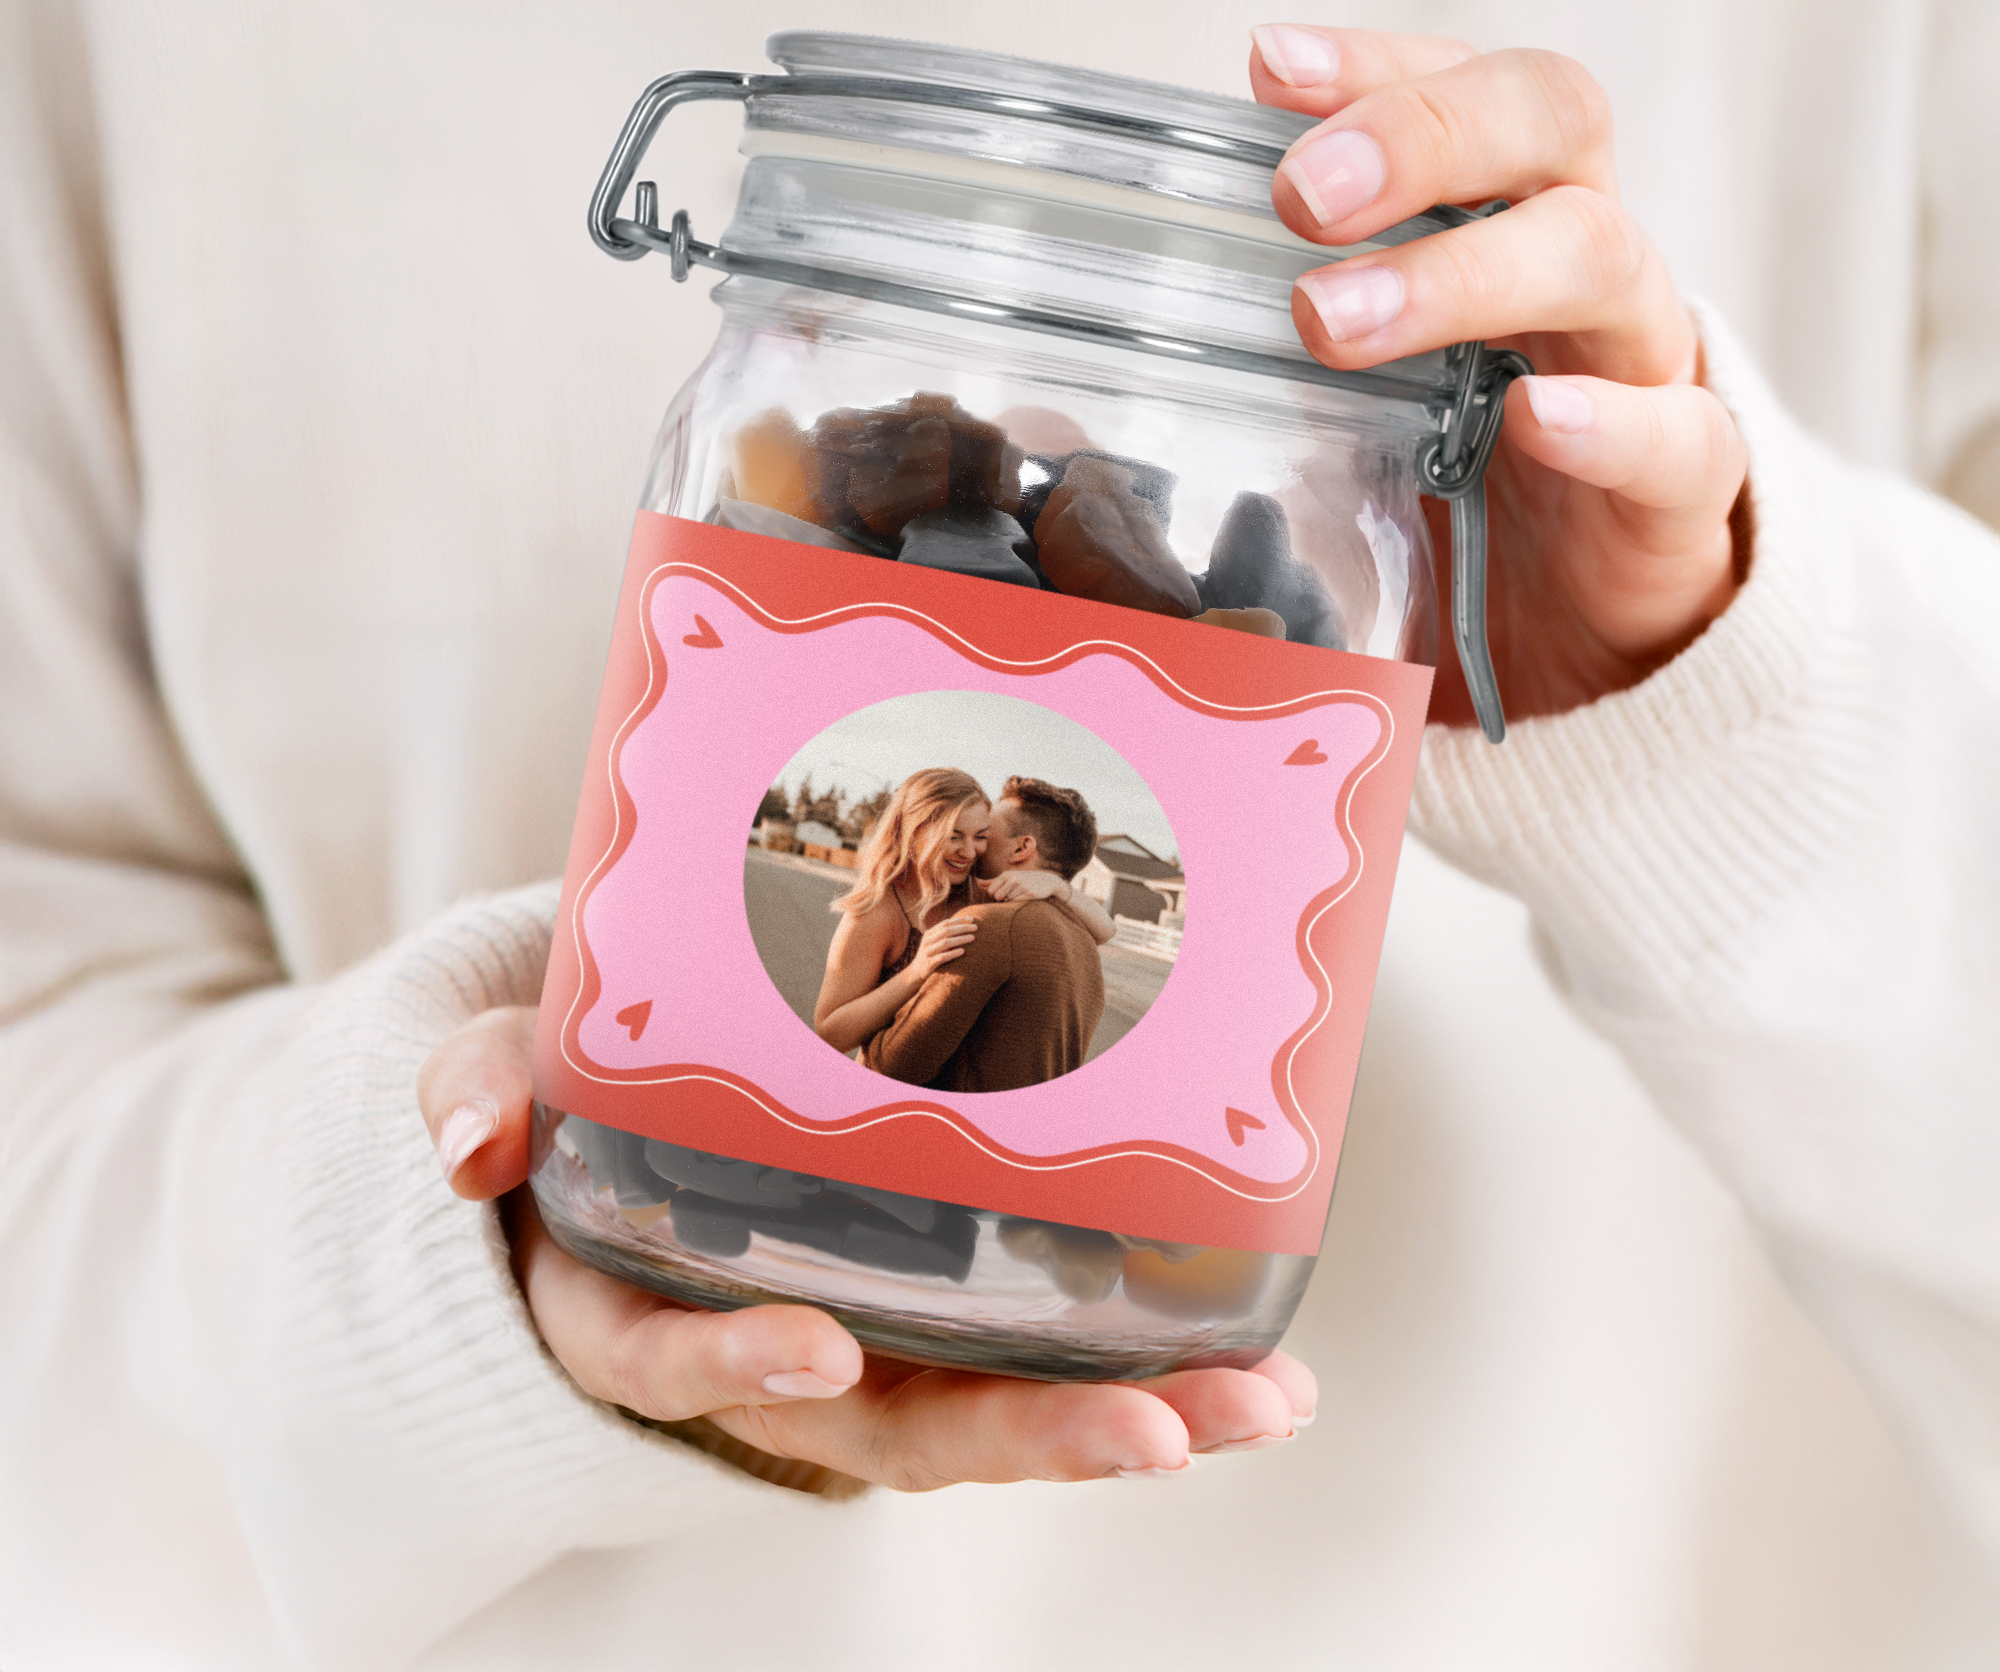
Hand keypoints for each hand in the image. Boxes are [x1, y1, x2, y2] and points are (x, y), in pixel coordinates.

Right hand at [417, 1009, 1316, 1485]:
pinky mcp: (926, 1300)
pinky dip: (1130, 1355)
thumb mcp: (496, 1069)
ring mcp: (856, 1333)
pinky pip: (1020, 1346)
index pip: (667, 1358)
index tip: (818, 1346)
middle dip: (1023, 1437)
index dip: (735, 1361)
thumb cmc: (563, 1087)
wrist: (612, 1094)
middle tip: (1166, 1432)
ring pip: (979, 1404)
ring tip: (1262, 1403)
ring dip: (1122, 1412)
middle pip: (882, 1424)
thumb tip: (472, 1140)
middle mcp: (758, 1350)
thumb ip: (477, 1088)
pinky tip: (1248, 1353)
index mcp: (631, 1306)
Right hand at [909, 913, 978, 979]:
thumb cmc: (930, 956)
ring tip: (972, 937)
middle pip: (947, 930)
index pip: (946, 923)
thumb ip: (944, 936)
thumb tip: (964, 927)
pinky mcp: (929, 963)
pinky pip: (943, 957)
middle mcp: (928, 941)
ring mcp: (928, 952)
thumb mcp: (934, 943)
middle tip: (975, 927)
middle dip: (962, 927)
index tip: (972, 919)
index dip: (959, 920)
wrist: (915, 973)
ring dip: (960, 939)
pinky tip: (963, 951)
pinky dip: (953, 953)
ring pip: (945, 942)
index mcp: (929, 934)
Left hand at [980, 868, 1068, 905]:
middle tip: (1011, 896)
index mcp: (1007, 875)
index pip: (991, 890)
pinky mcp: (1029, 893)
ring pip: (1007, 901)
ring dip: (1011, 901)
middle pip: (997, 896)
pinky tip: (1025, 898)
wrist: (1047, 881)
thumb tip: (977, 882)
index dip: (996, 895)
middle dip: (1002, 899)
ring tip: (1019, 896)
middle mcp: (1013, 879)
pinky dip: (1018, 903)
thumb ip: (993, 881)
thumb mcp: (1009, 877)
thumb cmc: (1024, 880)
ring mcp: (1022, 886)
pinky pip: (1016, 903)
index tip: (1003, 893)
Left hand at [1251, 25, 1748, 723]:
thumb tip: (1079, 364)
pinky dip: (1611, 423)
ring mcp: (1639, 364)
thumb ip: (1274, 345)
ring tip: (1332, 322)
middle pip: (1552, 121)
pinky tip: (1535, 422)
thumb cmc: (1459, 479)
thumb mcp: (1361, 393)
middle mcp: (1582, 261)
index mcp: (1502, 217)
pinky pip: (1677, 437)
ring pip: (1601, 258)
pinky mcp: (1679, 489)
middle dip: (1419, 135)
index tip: (1264, 66)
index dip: (1374, 66)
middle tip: (1294, 195)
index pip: (1461, 86)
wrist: (1594, 623)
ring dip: (1461, 272)